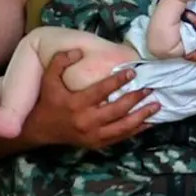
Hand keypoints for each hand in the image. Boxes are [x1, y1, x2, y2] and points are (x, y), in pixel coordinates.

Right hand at [21, 49, 159, 150]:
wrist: (40, 130)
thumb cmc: (47, 101)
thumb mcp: (48, 78)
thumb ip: (60, 61)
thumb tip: (78, 51)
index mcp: (76, 104)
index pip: (101, 91)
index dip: (118, 81)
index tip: (132, 72)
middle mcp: (86, 121)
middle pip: (117, 110)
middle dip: (136, 99)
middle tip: (150, 88)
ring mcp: (93, 135)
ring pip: (123, 127)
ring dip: (141, 116)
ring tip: (156, 105)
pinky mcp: (97, 144)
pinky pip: (120, 138)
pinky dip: (136, 130)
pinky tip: (148, 123)